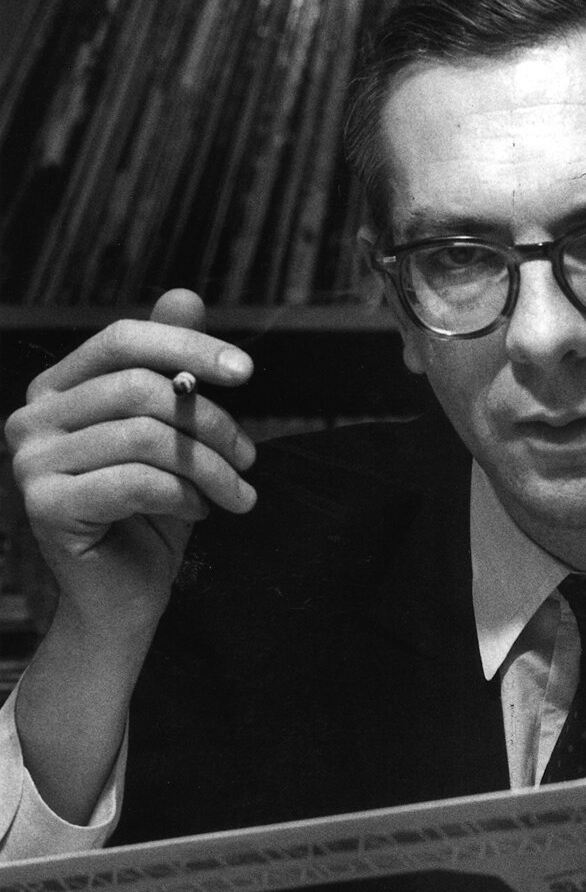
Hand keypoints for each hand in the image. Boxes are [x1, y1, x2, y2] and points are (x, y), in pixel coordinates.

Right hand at [4, 289, 256, 642]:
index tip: (247, 372)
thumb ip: (173, 367)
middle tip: (249, 459)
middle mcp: (32, 416)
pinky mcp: (44, 505)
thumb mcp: (173, 434)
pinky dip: (183, 496)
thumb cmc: (153, 513)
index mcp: (58, 387)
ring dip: (210, 468)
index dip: (187, 346)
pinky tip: (198, 513)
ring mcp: (30, 461)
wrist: (126, 598)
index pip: (122, 340)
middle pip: (141, 388)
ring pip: (146, 437)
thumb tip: (185, 293)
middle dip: (211, 423)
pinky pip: (136, 481)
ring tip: (236, 494)